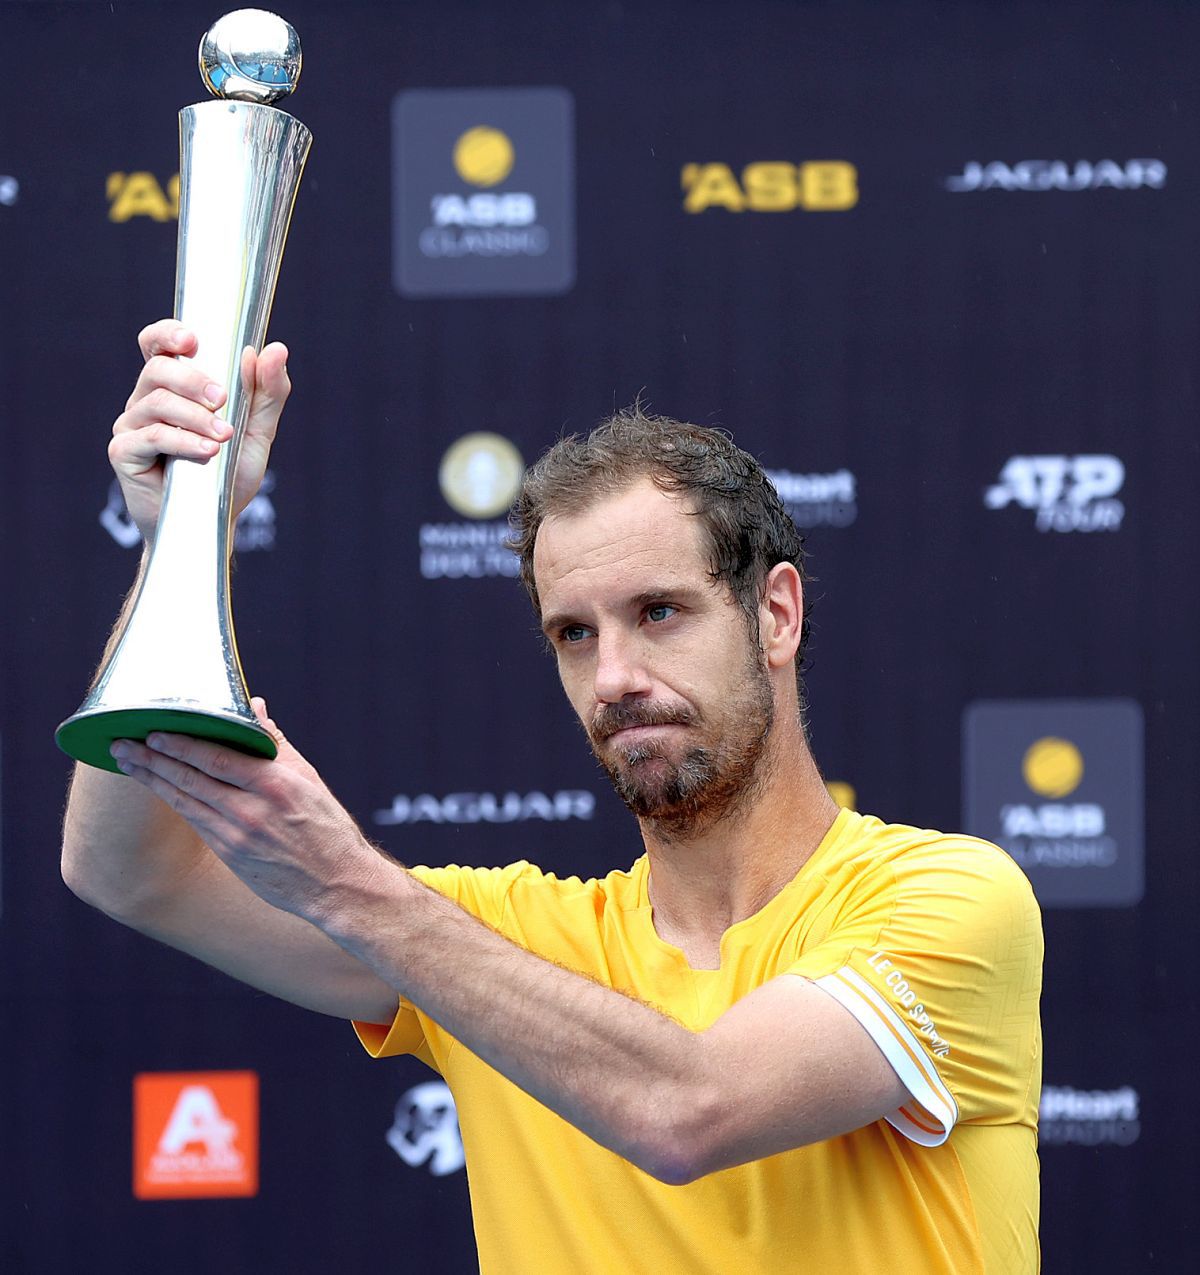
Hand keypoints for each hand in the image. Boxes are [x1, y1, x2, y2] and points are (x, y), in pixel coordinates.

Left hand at [107, 699, 385, 924]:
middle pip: (192, 779)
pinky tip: (159, 789)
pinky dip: (174, 802)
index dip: (183, 745)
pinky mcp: (230, 855)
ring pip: (186, 801)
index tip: (155, 731)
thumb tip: (254, 709)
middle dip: (153, 760)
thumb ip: (275, 744)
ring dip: (153, 780)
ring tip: (127, 763)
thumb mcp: (309, 779)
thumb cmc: (327, 827)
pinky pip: (195, 821)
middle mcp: (252, 810)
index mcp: (276, 785)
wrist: (336, 883)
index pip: (218, 758)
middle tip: (122, 744)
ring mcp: (238, 835)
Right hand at [110, 320, 290, 543]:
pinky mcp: (124, 453)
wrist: (213, 524)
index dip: (167, 334)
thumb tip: (276, 349)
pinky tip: (207, 453)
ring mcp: (131, 426)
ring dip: (196, 418)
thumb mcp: (256, 431)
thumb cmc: (228, 475)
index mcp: (173, 387)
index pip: (158, 345)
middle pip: (158, 369)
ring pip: (157, 402)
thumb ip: (267, 392)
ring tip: (223, 437)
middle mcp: (146, 401)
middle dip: (194, 381)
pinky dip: (183, 442)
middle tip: (224, 401)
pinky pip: (151, 436)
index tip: (192, 340)